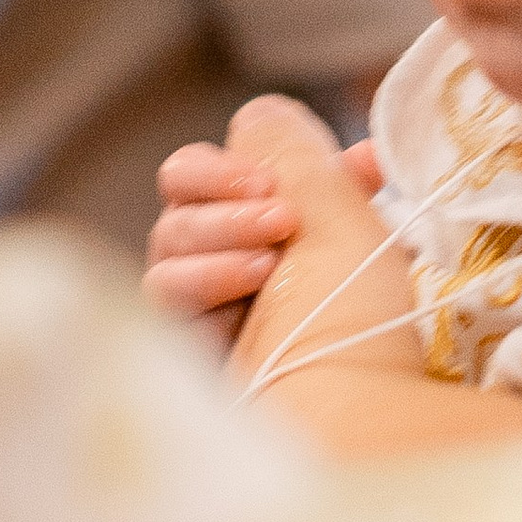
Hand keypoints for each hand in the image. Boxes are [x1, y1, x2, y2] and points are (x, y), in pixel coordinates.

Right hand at [146, 112, 385, 359]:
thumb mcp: (349, 221)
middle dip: (219, 188)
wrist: (350, 400)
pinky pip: (160, 287)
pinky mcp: (176, 344)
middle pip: (178, 191)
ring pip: (168, 236)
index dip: (231, 163)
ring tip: (271, 257)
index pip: (216, 168)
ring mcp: (200, 305)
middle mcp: (230, 261)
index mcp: (271, 228)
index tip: (272, 181)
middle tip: (273, 210)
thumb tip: (291, 120)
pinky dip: (203, 276)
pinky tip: (249, 284)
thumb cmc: (361, 315)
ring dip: (220, 233)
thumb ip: (310, 160)